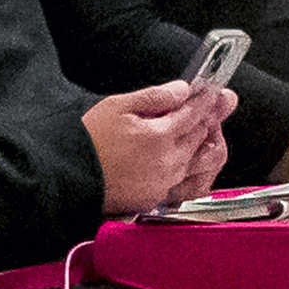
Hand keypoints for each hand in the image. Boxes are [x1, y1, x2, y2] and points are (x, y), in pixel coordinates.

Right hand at [85, 78, 231, 216]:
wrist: (69, 179)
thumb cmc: (88, 143)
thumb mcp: (117, 106)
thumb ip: (154, 97)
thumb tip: (181, 90)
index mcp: (160, 136)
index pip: (194, 113)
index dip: (206, 100)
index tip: (213, 92)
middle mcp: (168, 162)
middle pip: (201, 136)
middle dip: (210, 118)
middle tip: (219, 105)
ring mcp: (164, 183)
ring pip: (199, 161)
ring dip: (205, 144)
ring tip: (206, 132)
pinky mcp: (156, 198)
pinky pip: (187, 183)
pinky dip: (193, 169)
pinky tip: (188, 160)